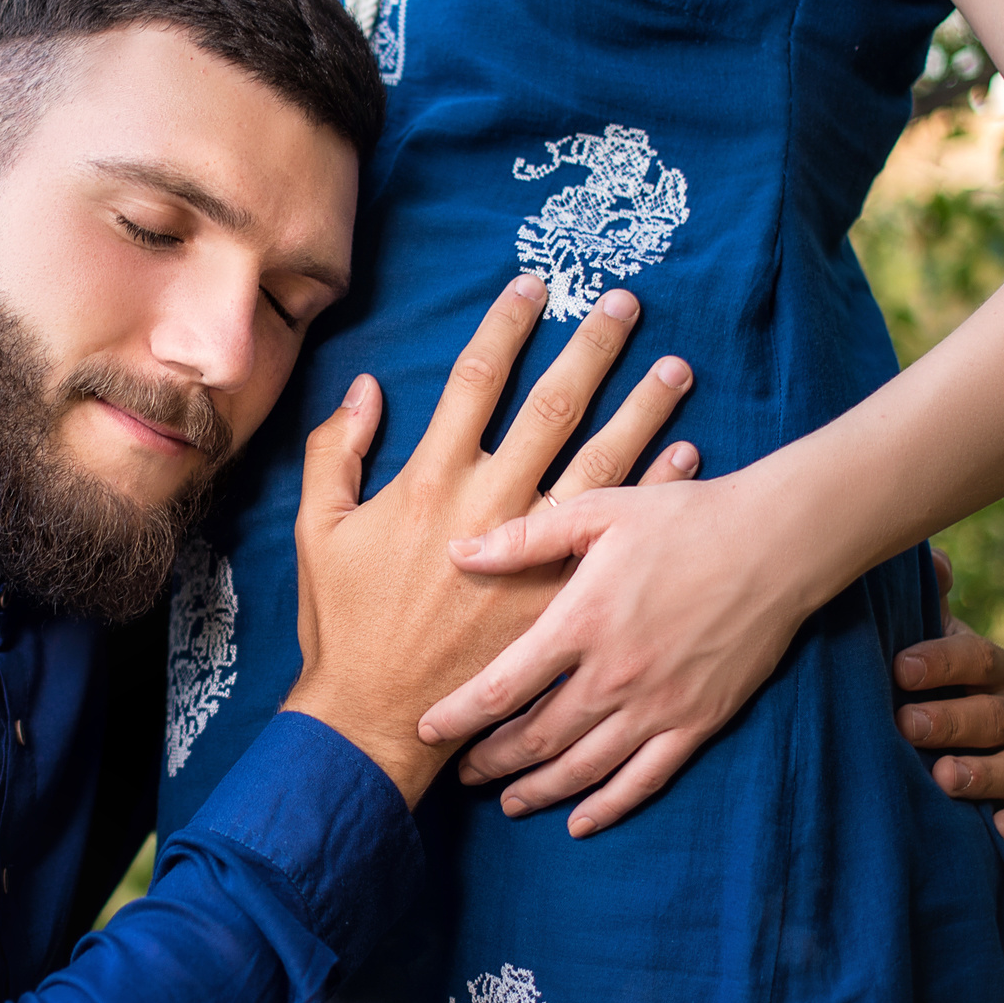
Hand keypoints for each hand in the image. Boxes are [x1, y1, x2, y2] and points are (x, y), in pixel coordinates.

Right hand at [283, 277, 695, 804]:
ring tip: (676, 367)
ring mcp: (534, 555)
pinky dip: (653, 487)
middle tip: (625, 302)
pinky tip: (685, 451)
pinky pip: (620, 533)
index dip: (506, 324)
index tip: (533, 285)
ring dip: (643, 408)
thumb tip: (364, 389)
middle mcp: (490, 506)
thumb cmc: (344, 626)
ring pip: (601, 460)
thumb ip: (337, 453)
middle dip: (591, 348)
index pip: (475, 377)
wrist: (379, 717)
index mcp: (429, 481)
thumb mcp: (318, 532)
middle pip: (553, 406)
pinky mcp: (562, 597)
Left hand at [431, 472, 810, 832]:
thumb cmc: (685, 518)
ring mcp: (658, 704)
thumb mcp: (599, 511)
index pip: (500, 687)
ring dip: (538, 790)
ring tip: (506, 801)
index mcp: (580, 622)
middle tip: (460, 773)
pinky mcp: (698, 721)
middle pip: (535, 737)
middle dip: (491, 760)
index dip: (457, 716)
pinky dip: (609, 806)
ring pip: (583, 766)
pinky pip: (645, 778)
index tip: (425, 731)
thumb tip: (458, 553)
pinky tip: (580, 822)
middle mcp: (614, 675)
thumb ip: (525, 538)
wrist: (778, 542)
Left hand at [895, 547, 1003, 848]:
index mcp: (984, 667)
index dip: (945, 662)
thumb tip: (936, 563)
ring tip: (942, 778)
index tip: (899, 668)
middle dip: (954, 720)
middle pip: (999, 715)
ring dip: (984, 773)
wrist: (887, 732)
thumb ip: (915, 599)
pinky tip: (1000, 830)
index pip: (981, 659)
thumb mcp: (898, 632)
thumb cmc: (893, 674)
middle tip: (906, 724)